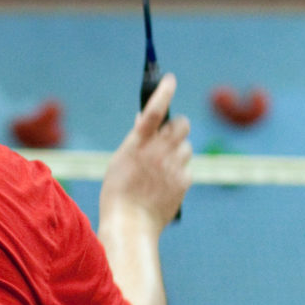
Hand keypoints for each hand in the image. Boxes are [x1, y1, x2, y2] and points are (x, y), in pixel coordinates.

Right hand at [100, 74, 191, 231]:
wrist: (131, 225)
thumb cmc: (118, 193)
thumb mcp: (120, 161)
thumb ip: (135, 139)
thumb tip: (143, 119)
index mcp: (138, 144)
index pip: (154, 111)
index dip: (163, 92)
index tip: (170, 80)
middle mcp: (159, 152)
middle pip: (182, 125)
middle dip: (177, 126)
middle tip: (169, 134)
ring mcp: (174, 166)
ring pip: (186, 147)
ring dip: (178, 150)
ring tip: (163, 166)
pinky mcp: (184, 181)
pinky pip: (187, 168)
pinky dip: (179, 171)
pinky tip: (165, 184)